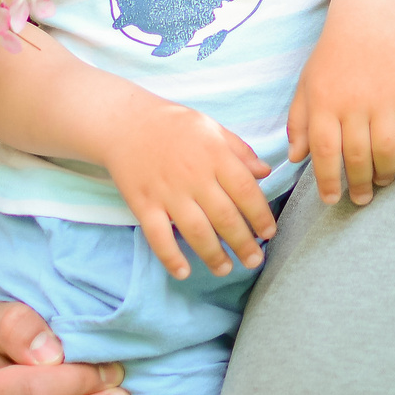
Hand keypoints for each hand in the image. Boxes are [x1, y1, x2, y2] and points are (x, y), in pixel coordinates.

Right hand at [99, 98, 275, 279]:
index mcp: (214, 155)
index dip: (260, 216)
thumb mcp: (211, 128)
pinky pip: (158, 236)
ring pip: (196, 231)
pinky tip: (184, 272)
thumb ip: (239, 150)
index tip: (268, 233)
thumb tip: (265, 171)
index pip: (245, 191)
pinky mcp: (143, 204)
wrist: (125, 123)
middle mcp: (194, 176)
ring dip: (214, 255)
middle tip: (254, 260)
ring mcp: (167, 192)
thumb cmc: (173, 125)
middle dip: (243, 244)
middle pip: (225, 217)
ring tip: (226, 269)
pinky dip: (171, 257)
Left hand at [286, 18, 394, 205]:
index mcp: (324, 103)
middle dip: (359, 185)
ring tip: (381, 182)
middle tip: (361, 198)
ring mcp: (384, 98)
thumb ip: (298, 123)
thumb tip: (295, 159)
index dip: (328, 182)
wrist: (367, 21)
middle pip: (357, 157)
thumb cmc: (332, 58)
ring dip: (384, 174)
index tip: (331, 200)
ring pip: (386, 150)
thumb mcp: (306, 86)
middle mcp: (353, 103)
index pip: (325, 153)